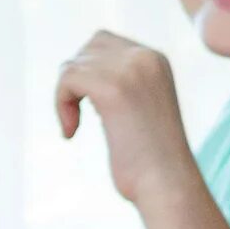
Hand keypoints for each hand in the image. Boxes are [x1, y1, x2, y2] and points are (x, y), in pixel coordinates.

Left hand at [55, 30, 191, 202]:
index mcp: (156, 60)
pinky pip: (67, 80)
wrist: (168, 186)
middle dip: (74, 81)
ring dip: (65, 97)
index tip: (90, 109)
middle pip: (86, 48)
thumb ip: (118, 84)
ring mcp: (131, 70)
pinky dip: (61, 106)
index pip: (104, 43)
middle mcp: (145, 57)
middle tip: (78, 116)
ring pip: (73, 65)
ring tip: (74, 127)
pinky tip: (71, 132)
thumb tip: (74, 70)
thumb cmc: (150, 161)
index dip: (87, 74)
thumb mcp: (139, 109)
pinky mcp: (113, 89)